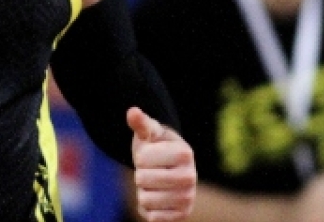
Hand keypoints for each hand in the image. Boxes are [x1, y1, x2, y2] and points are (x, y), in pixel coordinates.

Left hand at [128, 106, 196, 221]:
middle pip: (142, 180)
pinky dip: (148, 209)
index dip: (140, 157)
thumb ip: (141, 123)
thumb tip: (132, 112)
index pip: (141, 159)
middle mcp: (191, 177)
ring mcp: (188, 198)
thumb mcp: (148, 133)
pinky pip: (152, 217)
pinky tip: (158, 199)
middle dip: (141, 175)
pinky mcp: (182, 216)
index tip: (151, 155)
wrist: (168, 169)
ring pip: (145, 200)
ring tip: (155, 184)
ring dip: (144, 193)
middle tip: (152, 171)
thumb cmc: (156, 147)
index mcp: (185, 153)